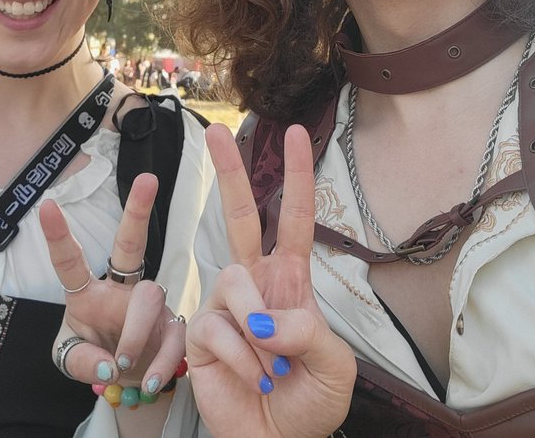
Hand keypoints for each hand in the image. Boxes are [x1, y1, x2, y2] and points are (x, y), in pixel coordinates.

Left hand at [40, 172, 185, 395]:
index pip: (70, 262)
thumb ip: (79, 360)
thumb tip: (108, 363)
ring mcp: (150, 305)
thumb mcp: (71, 359)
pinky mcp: (172, 326)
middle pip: (130, 244)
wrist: (125, 380)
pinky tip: (150, 380)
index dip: (58, 235)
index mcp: (87, 292)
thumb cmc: (93, 355)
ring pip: (151, 296)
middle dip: (138, 210)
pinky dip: (161, 362)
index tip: (46, 205)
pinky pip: (174, 335)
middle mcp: (120, 289)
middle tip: (147, 179)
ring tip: (121, 364)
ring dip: (135, 334)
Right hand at [187, 124, 355, 437]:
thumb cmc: (309, 403)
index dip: (297, 177)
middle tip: (214, 131)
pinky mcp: (200, 332)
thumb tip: (268, 315)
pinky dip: (244, 358)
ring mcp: (226, 306)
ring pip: (233, 279)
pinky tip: (255, 379)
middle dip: (228, 172)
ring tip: (273, 367)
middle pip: (240, 216)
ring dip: (259, 329)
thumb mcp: (333, 369)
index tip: (298, 133)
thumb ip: (310, 333)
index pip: (297, 219)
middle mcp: (255, 284)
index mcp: (291, 281)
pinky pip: (220, 326)